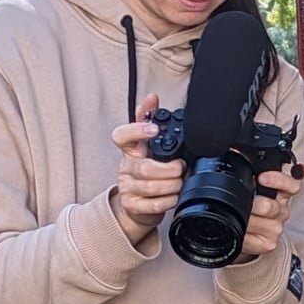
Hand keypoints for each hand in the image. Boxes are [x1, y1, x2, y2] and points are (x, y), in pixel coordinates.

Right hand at [110, 93, 184, 245]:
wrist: (137, 204)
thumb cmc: (146, 171)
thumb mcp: (147, 145)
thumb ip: (149, 120)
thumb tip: (152, 97)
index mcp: (130, 150)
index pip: (122, 136)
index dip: (137, 131)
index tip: (153, 129)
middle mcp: (126, 168)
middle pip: (145, 167)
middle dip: (169, 169)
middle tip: (181, 167)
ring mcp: (128, 188)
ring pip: (150, 187)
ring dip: (172, 185)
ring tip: (180, 182)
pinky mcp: (133, 206)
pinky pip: (154, 205)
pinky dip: (169, 200)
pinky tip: (174, 196)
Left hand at [236, 164, 303, 261]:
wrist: (240, 232)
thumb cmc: (243, 205)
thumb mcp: (247, 184)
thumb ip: (248, 166)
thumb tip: (236, 148)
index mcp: (280, 191)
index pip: (291, 184)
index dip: (279, 180)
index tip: (263, 177)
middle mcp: (281, 209)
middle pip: (274, 206)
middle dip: (255, 204)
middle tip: (244, 201)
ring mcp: (276, 227)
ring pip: (266, 224)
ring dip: (248, 220)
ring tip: (238, 216)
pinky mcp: (269, 244)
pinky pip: (256, 241)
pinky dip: (245, 237)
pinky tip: (239, 232)